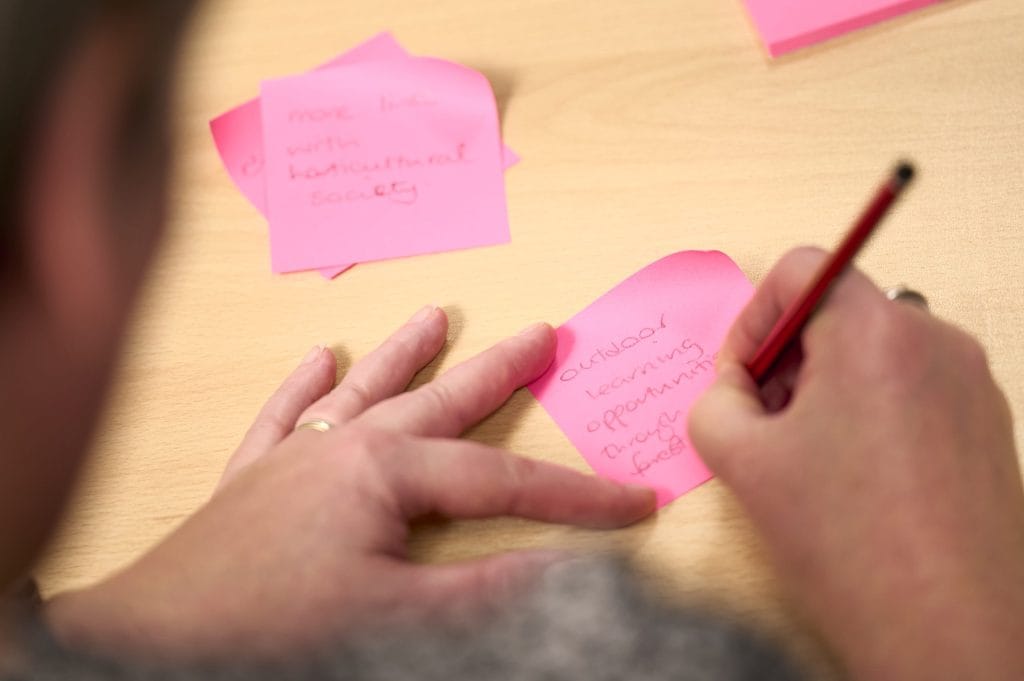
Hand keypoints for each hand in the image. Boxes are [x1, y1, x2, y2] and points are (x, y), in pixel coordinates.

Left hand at [46, 306, 654, 657]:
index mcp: (384, 473)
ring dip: (403, 355)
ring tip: (435, 315)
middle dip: (498, 373)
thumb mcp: (396, 615)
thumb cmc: (275, 627)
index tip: (630, 501)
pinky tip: (313, 356)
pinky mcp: (252, 479)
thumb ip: (483, 591)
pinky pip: (281, 418)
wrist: (161, 641)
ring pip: (363, 391)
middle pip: (439, 403)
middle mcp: (342, 447)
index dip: (574, 496)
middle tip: (541, 334)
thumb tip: (565, 572)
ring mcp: (293, 458)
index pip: (501, 480)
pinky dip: (299, 387)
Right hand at [689, 248, 1023, 680]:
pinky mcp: (987, 423)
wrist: (946, 629)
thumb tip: (734, 388)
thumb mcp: (739, 459)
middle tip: (763, 421)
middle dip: (788, 357)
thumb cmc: (844, 540)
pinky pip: (913, 386)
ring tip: (808, 458)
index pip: (803, 268)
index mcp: (873, 332)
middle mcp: (933, 340)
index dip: (755, 316)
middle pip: (839, 310)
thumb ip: (715, 400)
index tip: (744, 375)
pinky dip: (871, 411)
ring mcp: (970, 382)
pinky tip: (855, 477)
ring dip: (827, 386)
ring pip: (876, 351)